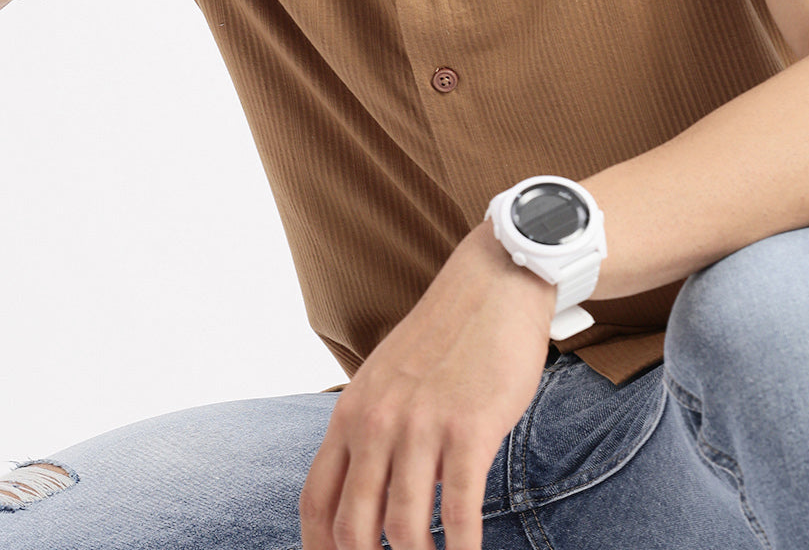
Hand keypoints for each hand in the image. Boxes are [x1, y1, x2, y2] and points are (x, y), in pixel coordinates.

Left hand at [299, 223, 556, 549]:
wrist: (492, 283)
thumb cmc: (446, 336)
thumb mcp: (387, 378)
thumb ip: (372, 431)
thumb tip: (367, 495)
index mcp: (351, 412)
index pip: (316, 502)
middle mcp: (377, 422)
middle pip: (353, 529)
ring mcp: (422, 427)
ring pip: (404, 529)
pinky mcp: (469, 429)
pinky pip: (461, 513)